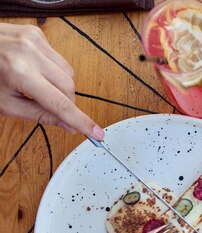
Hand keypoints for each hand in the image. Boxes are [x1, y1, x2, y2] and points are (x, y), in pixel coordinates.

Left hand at [0, 23, 103, 139]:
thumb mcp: (5, 104)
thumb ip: (39, 115)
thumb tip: (68, 125)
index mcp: (20, 73)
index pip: (61, 103)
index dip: (80, 121)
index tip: (96, 133)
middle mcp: (29, 53)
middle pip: (69, 87)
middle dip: (66, 102)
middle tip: (54, 110)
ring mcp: (35, 41)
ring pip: (68, 73)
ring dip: (60, 85)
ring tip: (38, 86)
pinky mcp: (37, 33)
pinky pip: (59, 59)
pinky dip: (52, 70)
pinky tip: (35, 70)